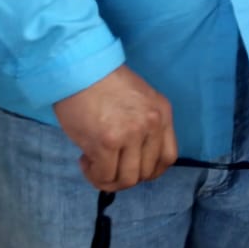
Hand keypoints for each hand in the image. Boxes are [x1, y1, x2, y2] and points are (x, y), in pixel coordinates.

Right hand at [54, 65, 177, 191]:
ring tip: (94, 163)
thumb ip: (143, 126)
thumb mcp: (139, 100)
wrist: (80, 68)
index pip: (168, 157)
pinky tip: (85, 159)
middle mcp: (151, 123)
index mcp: (162, 112)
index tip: (132, 168)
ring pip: (127, 179)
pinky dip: (94, 175)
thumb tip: (134, 159)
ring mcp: (131, 133)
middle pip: (147, 172)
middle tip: (108, 165)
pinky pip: (105, 175)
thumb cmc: (103, 83)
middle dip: (125, 176)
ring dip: (109, 179)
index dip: (150, 170)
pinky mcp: (107, 141)